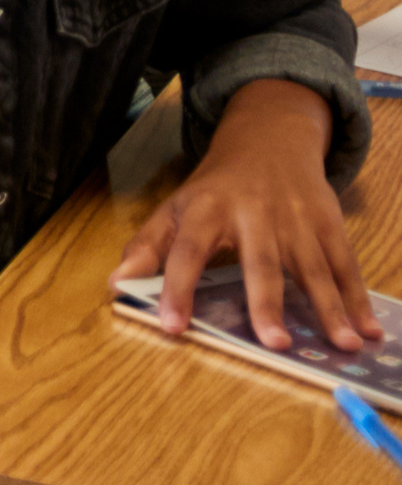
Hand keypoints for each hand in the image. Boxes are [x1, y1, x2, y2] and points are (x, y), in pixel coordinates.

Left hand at [122, 79, 371, 357]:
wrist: (269, 140)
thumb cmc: (216, 187)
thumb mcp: (176, 207)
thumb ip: (148, 246)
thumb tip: (116, 284)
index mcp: (206, 209)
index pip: (186, 251)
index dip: (176, 288)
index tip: (172, 327)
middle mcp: (253, 212)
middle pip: (261, 261)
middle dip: (267, 303)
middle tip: (275, 344)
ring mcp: (296, 217)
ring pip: (313, 266)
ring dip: (329, 307)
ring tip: (342, 344)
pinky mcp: (329, 221)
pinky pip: (345, 264)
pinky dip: (359, 297)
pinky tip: (369, 329)